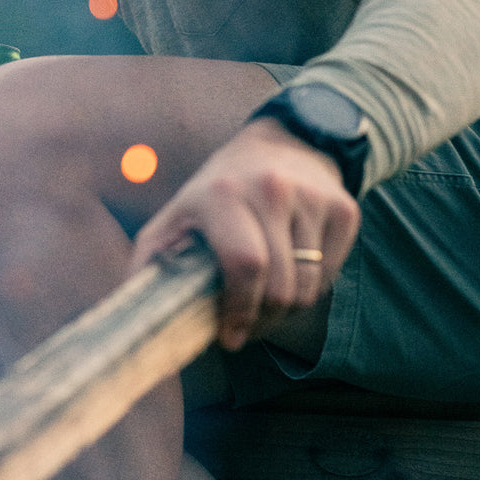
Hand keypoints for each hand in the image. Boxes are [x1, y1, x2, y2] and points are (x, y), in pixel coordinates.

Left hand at [127, 118, 360, 350]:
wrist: (281, 143)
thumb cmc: (216, 193)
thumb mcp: (175, 216)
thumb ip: (150, 262)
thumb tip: (135, 317)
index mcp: (223, 193)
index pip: (245, 266)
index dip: (240, 311)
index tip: (230, 336)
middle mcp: (272, 190)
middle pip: (281, 287)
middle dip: (262, 319)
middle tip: (247, 324)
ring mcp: (313, 198)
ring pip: (308, 288)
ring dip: (286, 307)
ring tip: (264, 296)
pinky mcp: (344, 209)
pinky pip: (330, 275)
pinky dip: (311, 286)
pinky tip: (291, 268)